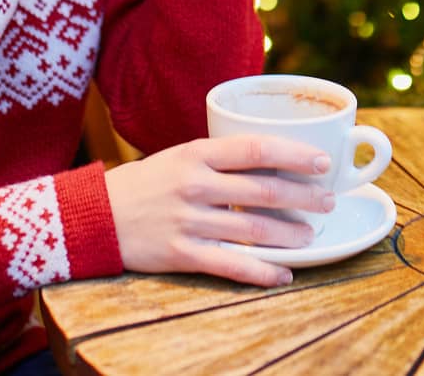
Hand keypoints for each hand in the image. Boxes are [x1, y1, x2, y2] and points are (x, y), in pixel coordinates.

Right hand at [104, 135, 335, 286]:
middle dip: (304, 197)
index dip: (295, 156)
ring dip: (290, 235)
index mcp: (196, 153)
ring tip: (310, 236)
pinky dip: (262, 271)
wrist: (95, 215)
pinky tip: (283, 274)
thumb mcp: (179, 155)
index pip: (256, 149)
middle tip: (328, 201)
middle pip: (263, 191)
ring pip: (254, 229)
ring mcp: (189, 221)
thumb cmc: (144, 183)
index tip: (323, 162)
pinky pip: (232, 265)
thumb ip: (219, 157)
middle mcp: (195, 185)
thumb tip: (271, 158)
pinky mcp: (182, 254)